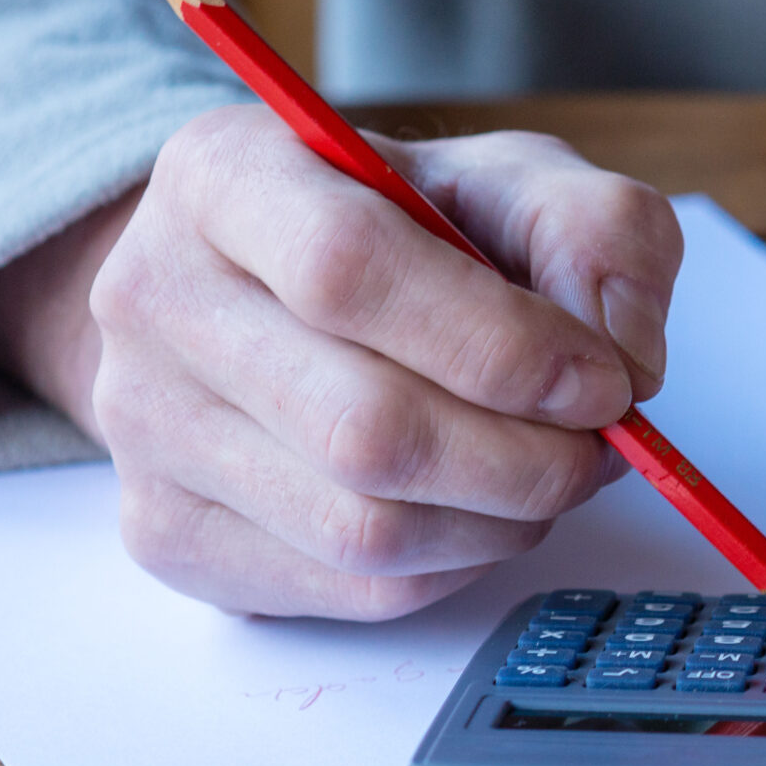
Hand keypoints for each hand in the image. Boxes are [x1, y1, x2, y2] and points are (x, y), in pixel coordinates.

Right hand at [0, 110, 681, 618]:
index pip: (350, 269)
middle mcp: (154, 297)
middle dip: (526, 458)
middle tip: (601, 444)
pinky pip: (351, 590)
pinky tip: (479, 508)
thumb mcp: (524, 184)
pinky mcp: (168, 533)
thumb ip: (601, 237)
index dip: (500, 345)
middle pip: (363, 427)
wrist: (277, 290)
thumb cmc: (412, 232)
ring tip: (550, 470)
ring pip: (362, 529)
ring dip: (502, 519)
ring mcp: (144, 428)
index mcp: (226, 176)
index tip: (602, 381)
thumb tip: (622, 358)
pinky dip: (455, 564)